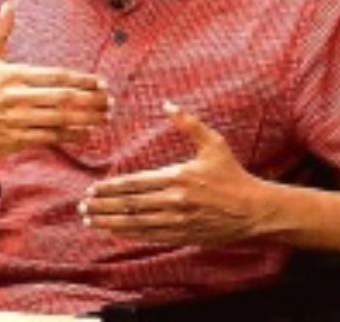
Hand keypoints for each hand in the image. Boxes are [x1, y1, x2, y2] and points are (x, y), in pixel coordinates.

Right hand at [0, 2, 111, 157]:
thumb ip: (0, 33)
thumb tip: (9, 4)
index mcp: (12, 76)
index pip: (55, 76)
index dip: (81, 80)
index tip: (101, 83)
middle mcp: (15, 98)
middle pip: (62, 98)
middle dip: (90, 100)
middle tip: (109, 101)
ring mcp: (16, 120)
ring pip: (60, 119)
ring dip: (86, 119)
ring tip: (105, 116)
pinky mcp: (17, 139)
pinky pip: (51, 137)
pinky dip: (71, 136)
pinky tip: (88, 132)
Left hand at [79, 101, 273, 244]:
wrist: (255, 210)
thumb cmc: (232, 174)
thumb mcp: (213, 144)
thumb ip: (188, 124)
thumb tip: (167, 103)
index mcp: (179, 177)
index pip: (136, 183)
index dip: (112, 188)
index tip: (93, 189)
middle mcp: (176, 200)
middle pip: (132, 204)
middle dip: (105, 206)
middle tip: (83, 206)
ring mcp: (180, 220)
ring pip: (138, 222)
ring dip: (112, 222)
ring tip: (91, 220)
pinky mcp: (184, 235)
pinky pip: (152, 235)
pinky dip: (130, 234)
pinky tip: (114, 232)